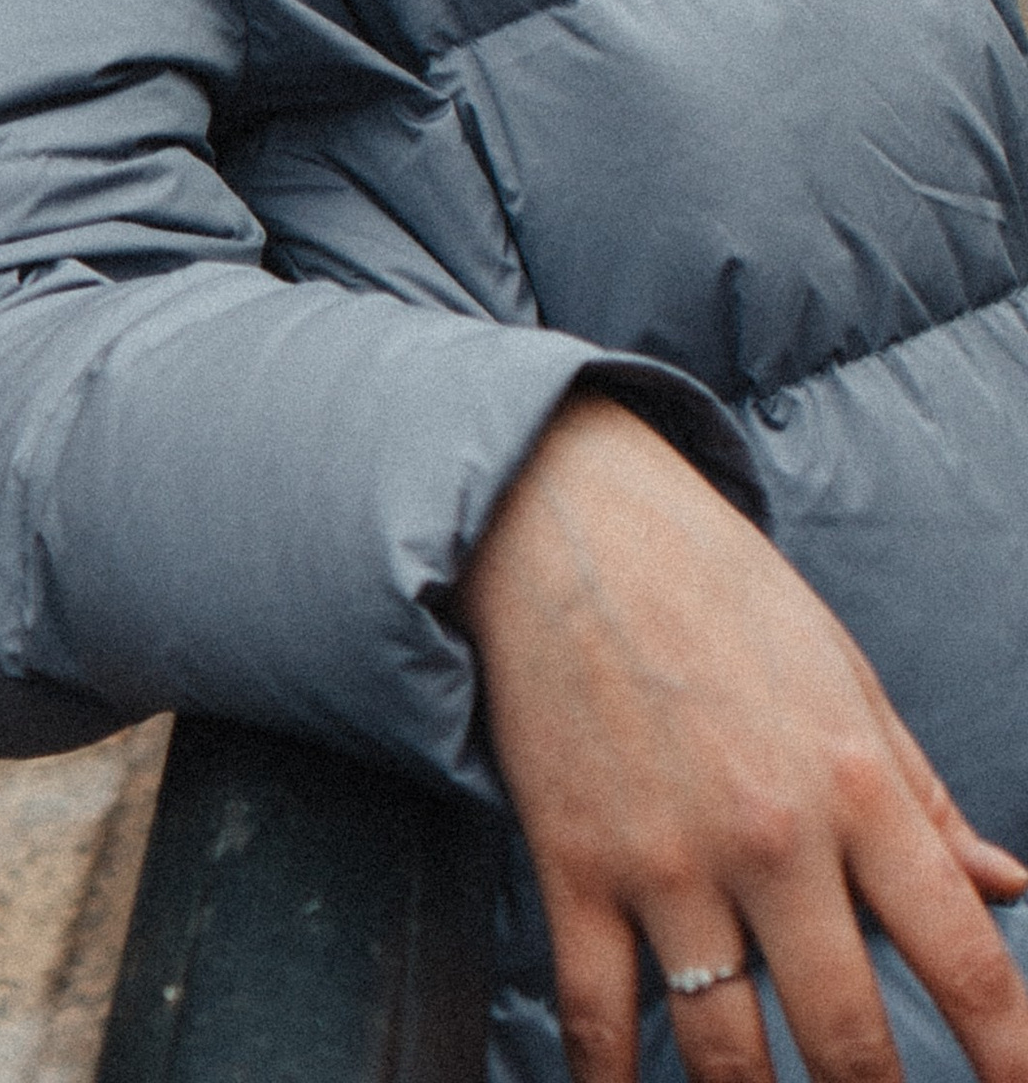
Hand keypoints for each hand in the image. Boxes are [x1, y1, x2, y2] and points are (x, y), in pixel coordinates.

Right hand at [456, 396, 1027, 1082]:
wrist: (560, 514)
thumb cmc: (715, 588)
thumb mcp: (842, 673)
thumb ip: (920, 796)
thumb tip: (1005, 888)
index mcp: (854, 784)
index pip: (962, 957)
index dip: (1008, 1054)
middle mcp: (770, 837)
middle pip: (847, 1039)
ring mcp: (666, 859)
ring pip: (726, 1053)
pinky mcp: (575, 863)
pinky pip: (597, 1013)